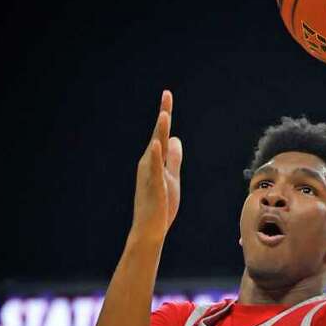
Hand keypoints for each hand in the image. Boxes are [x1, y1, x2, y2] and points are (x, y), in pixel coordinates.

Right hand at [131, 89, 182, 248]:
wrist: (150, 231)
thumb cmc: (160, 206)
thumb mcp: (171, 177)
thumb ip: (174, 158)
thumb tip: (176, 139)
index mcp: (154, 160)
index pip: (162, 134)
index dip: (165, 115)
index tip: (167, 95)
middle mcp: (149, 163)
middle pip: (159, 135)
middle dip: (163, 115)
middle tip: (167, 94)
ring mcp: (150, 175)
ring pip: (156, 149)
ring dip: (160, 131)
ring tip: (165, 114)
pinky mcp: (153, 187)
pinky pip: (154, 169)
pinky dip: (155, 156)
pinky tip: (158, 144)